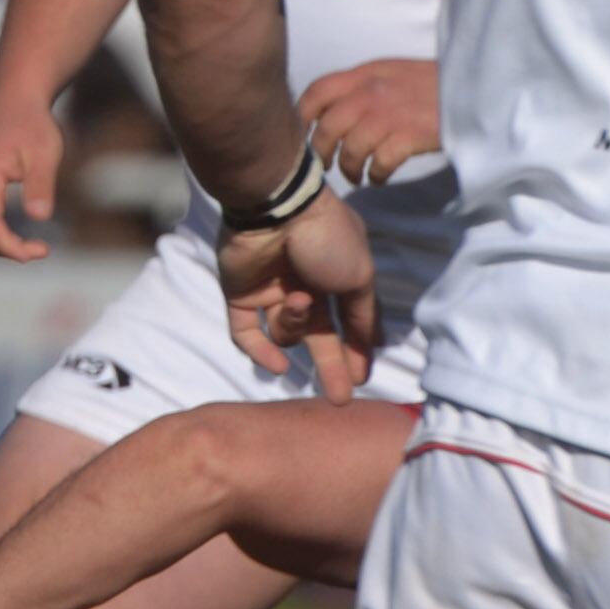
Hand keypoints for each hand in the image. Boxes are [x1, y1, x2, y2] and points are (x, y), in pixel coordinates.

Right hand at [0, 92, 67, 260]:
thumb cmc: (33, 124)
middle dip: (6, 249)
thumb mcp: (44, 153)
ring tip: (31, 246)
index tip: (40, 251)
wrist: (15, 98)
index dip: (10, 247)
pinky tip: (18, 231)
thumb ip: (40, 185)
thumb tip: (39, 218)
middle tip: (41, 251)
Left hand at [217, 191, 376, 395]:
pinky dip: (259, 351)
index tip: (361, 378)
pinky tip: (277, 366)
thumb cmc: (326, 238)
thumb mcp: (360, 276)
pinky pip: (246, 334)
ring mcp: (269, 290)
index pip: (347, 321)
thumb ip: (362, 315)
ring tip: (297, 301)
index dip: (355, 350)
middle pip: (317, 337)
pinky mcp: (238, 294)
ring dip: (293, 324)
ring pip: (284, 332)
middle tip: (339, 400)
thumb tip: (371, 344)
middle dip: (330, 366)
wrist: (276, 208)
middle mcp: (304, 285)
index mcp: (335, 275)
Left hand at [302, 58, 440, 185]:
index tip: (304, 136)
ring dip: (349, 169)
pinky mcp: (408, 136)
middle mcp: (371, 92)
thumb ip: (363, 85)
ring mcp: (389, 114)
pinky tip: (380, 177)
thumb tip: (335, 109)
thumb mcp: (392, 72)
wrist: (475, 89)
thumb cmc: (434, 83)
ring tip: (357, 177)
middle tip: (327, 167)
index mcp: (365, 73)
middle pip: (328, 127)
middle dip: (322, 153)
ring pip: (350, 150)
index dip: (303, 116)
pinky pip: (379, 164)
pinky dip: (376, 175)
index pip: (318, 91)